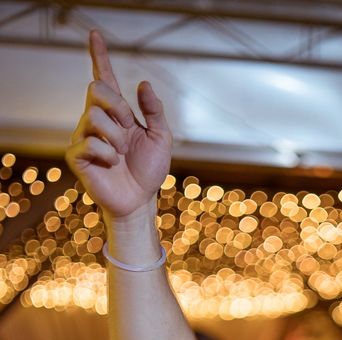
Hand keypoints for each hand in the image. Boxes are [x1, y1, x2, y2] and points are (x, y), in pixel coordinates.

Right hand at [66, 30, 171, 219]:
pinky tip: (112, 164)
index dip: (100, 56)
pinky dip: (108, 153)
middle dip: (118, 107)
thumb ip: (154, 110)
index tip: (95, 34)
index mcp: (118, 112)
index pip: (105, 78)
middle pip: (97, 88)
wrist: (140, 199)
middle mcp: (97, 119)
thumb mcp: (161, 137)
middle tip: (128, 129)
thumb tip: (143, 83)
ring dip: (117, 136)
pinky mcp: (76, 154)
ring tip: (122, 153)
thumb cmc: (149, 169)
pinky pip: (90, 142)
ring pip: (94, 116)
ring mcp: (84, 135)